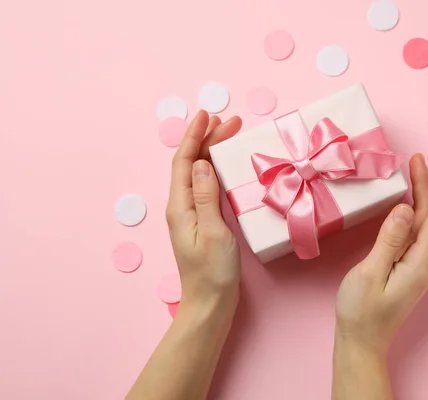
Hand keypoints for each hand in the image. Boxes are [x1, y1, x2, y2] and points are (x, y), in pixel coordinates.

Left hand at [166, 110, 242, 314]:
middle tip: (230, 121)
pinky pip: (207, 186)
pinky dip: (217, 169)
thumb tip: (200, 163)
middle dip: (207, 139)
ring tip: (229, 135)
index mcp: (180, 206)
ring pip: (199, 174)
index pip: (183, 161)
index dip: (194, 136)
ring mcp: (192, 214)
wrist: (210, 302)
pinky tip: (226, 166)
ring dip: (212, 152)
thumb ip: (206, 195)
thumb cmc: (213, 271)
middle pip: (191, 164)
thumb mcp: (213, 231)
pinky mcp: (203, 221)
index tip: (207, 115)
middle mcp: (182, 206)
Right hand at [335, 154, 427, 355]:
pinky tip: (408, 206)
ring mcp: (416, 268)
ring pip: (424, 226)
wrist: (361, 342)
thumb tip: (406, 209)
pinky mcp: (407, 270)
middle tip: (420, 161)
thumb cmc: (361, 312)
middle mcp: (424, 264)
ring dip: (422, 199)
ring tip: (416, 174)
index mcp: (419, 264)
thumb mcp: (370, 273)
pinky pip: (415, 236)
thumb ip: (389, 240)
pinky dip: (414, 215)